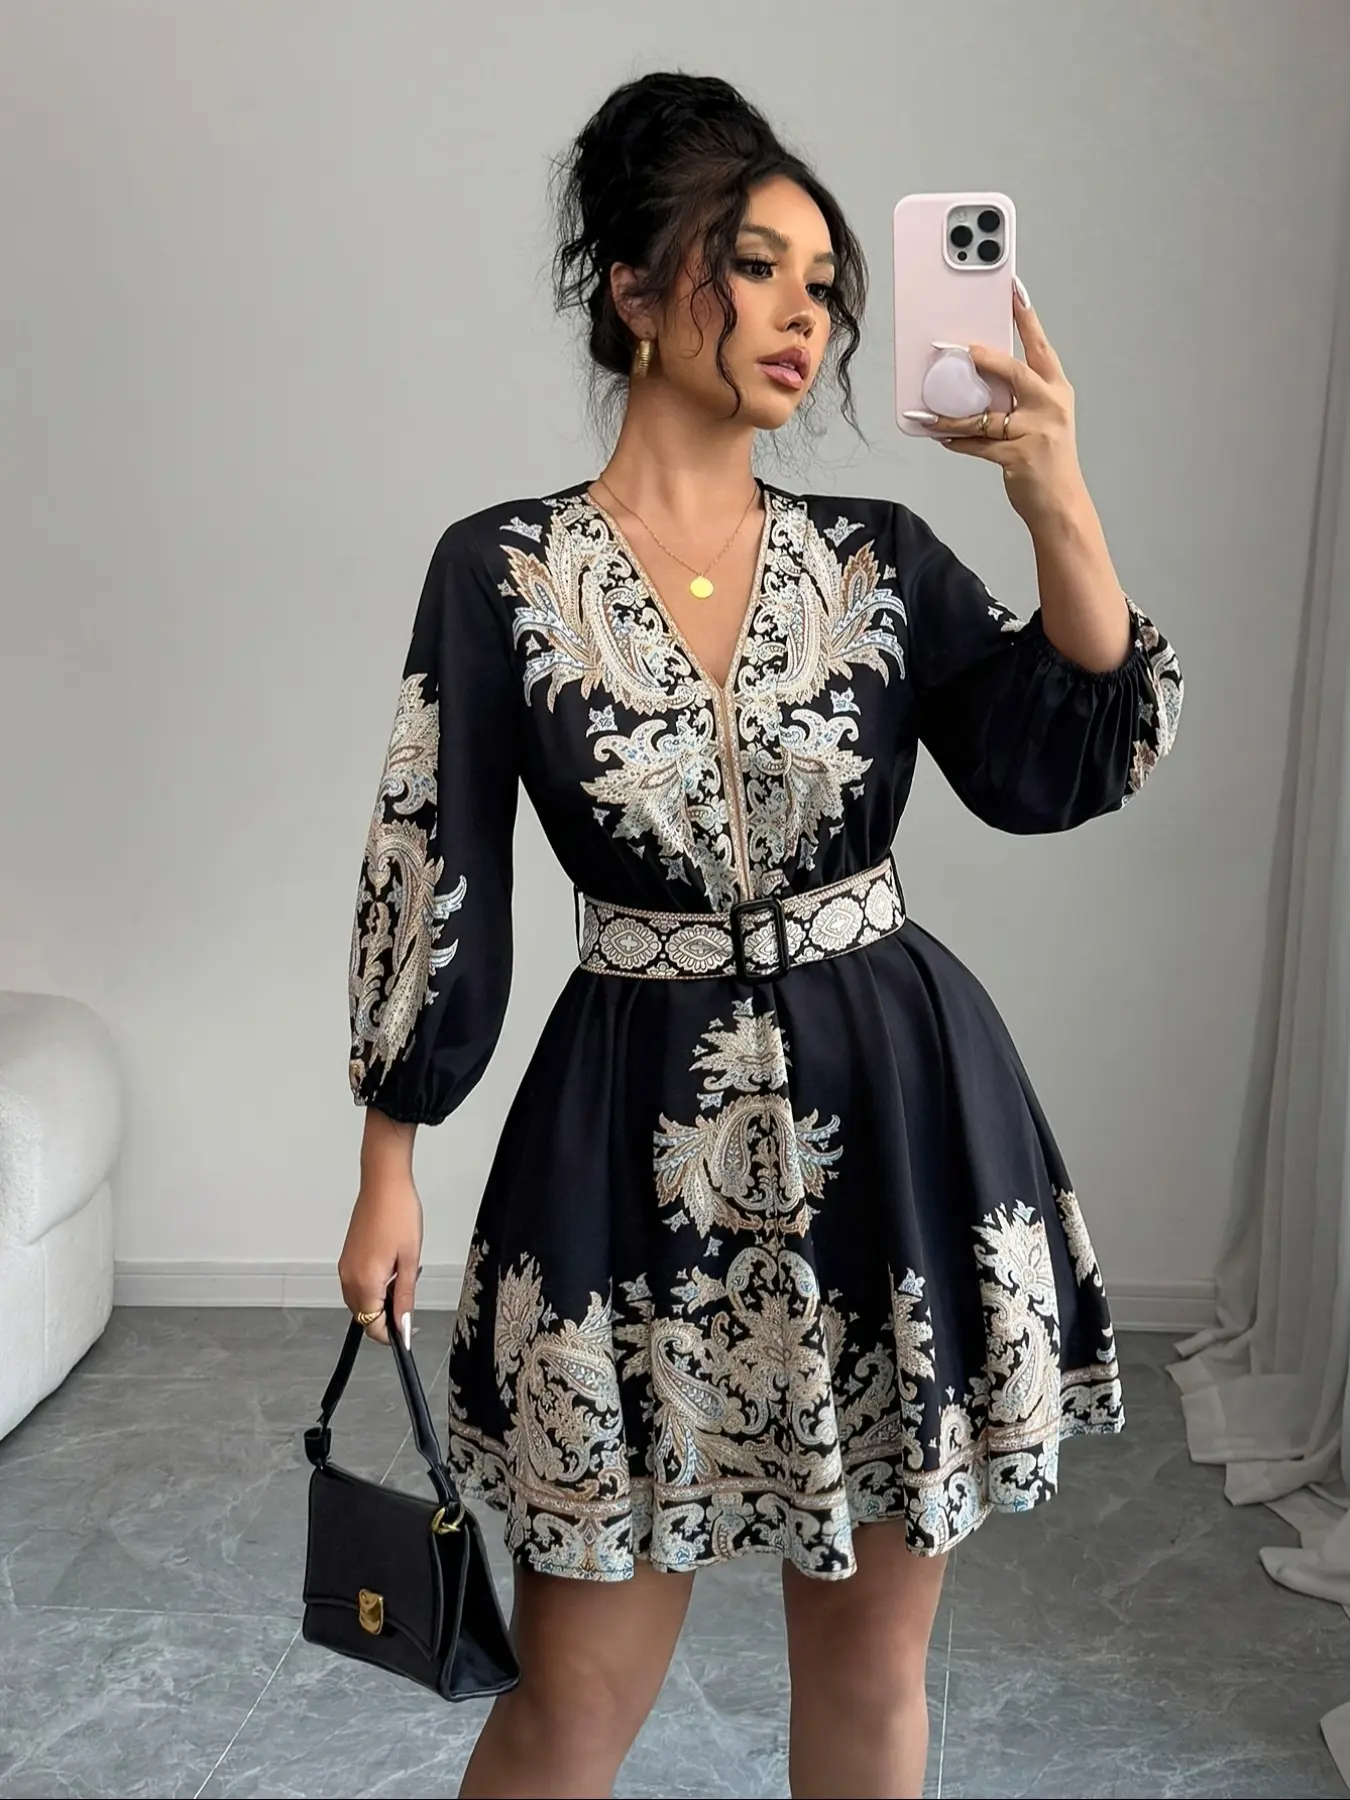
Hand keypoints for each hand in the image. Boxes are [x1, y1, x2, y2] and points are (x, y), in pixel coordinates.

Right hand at [337, 1175, 422, 1347]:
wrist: (383, 1183)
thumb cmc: (399, 1214)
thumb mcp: (410, 1259)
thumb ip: (404, 1296)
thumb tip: (402, 1325)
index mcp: (365, 1281)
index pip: (372, 1325)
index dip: (390, 1334)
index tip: (406, 1331)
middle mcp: (349, 1278)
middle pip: (363, 1316)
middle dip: (384, 1317)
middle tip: (408, 1299)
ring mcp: (345, 1267)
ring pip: (359, 1301)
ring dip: (378, 1302)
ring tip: (401, 1280)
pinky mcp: (346, 1258)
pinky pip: (356, 1285)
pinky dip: (371, 1288)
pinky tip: (390, 1271)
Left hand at [921, 288, 1088, 531]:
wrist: (1062, 504)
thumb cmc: (1049, 461)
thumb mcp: (1042, 421)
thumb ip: (1018, 399)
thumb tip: (980, 380)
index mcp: (1056, 391)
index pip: (1040, 346)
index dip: (1026, 317)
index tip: (1013, 289)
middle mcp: (1050, 406)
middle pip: (1015, 373)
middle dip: (988, 360)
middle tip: (964, 350)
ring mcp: (1036, 431)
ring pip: (986, 415)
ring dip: (954, 413)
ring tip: (931, 411)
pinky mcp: (1018, 456)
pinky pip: (978, 444)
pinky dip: (958, 441)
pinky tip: (941, 437)